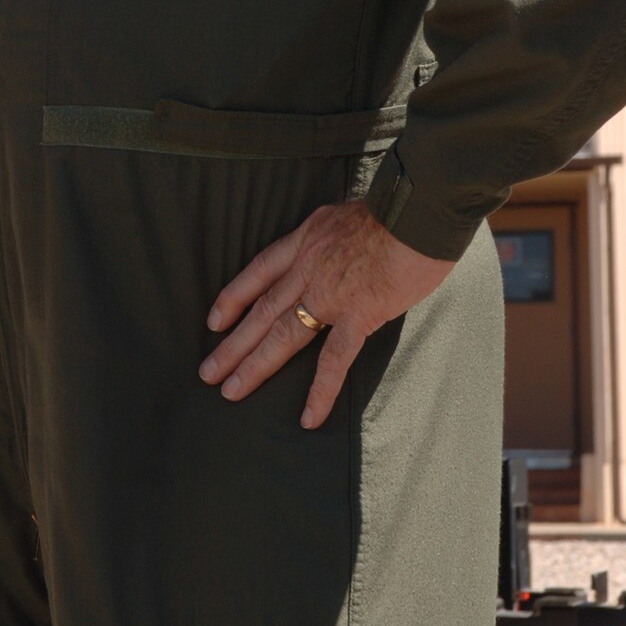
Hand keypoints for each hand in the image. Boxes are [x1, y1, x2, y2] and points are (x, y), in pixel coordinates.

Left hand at [198, 200, 454, 428]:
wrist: (418, 210)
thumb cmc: (397, 207)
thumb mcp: (347, 211)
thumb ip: (333, 233)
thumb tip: (334, 242)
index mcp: (306, 240)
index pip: (260, 271)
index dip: (234, 297)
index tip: (214, 320)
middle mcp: (308, 268)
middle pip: (262, 310)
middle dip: (232, 344)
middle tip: (207, 372)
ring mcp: (330, 294)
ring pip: (284, 335)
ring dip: (255, 366)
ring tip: (230, 391)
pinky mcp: (359, 315)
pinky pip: (334, 360)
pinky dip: (320, 391)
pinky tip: (308, 418)